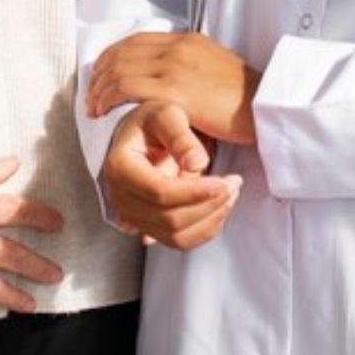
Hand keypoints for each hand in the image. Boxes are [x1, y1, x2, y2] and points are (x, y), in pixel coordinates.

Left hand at [84, 31, 259, 143]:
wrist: (266, 108)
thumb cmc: (244, 100)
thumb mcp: (215, 69)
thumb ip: (190, 67)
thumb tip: (169, 79)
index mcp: (187, 40)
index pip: (136, 40)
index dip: (111, 57)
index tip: (101, 76)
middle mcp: (178, 47)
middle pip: (122, 52)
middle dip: (100, 74)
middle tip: (91, 95)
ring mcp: (175, 66)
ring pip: (120, 69)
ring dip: (99, 88)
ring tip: (93, 107)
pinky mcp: (175, 90)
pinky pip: (128, 88)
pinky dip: (108, 98)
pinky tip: (102, 112)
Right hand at [101, 103, 239, 251]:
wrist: (142, 135)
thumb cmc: (153, 121)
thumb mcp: (167, 114)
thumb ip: (180, 135)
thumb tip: (197, 164)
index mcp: (120, 168)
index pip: (158, 192)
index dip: (194, 192)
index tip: (224, 182)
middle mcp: (120, 197)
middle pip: (169, 219)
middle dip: (208, 205)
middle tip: (234, 184)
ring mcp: (132, 216)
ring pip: (176, 236)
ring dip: (210, 220)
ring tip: (230, 194)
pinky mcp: (147, 227)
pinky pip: (178, 241)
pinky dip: (204, 229)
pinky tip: (218, 207)